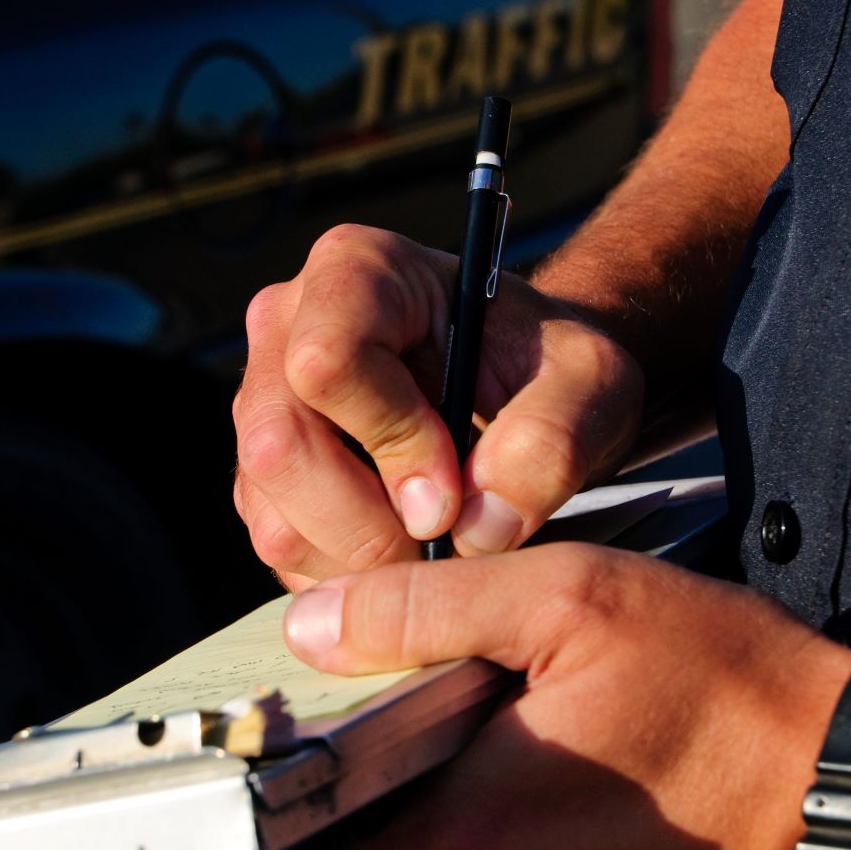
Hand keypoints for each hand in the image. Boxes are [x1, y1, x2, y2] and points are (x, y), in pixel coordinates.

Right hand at [234, 225, 642, 589]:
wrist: (526, 391)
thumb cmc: (549, 369)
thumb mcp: (590, 385)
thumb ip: (552, 441)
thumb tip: (477, 527)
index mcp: (357, 271)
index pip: (330, 361)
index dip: (392, 440)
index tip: (456, 490)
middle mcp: (286, 326)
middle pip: (280, 446)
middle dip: (369, 524)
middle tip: (446, 544)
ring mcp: (263, 403)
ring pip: (273, 515)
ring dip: (360, 563)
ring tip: (437, 550)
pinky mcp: (260, 475)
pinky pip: (279, 548)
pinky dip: (346, 578)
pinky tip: (406, 556)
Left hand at [282, 543, 850, 849]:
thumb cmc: (730, 691)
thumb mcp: (569, 602)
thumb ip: (419, 611)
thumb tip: (312, 627)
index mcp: (464, 841)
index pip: (315, 820)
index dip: (314, 758)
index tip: (339, 717)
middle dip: (404, 777)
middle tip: (467, 708)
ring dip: (471, 814)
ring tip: (540, 744)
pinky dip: (526, 849)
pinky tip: (582, 791)